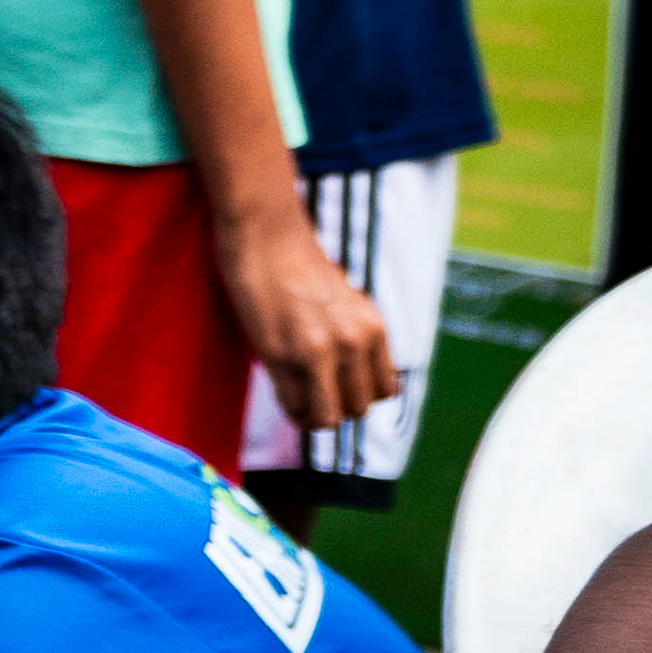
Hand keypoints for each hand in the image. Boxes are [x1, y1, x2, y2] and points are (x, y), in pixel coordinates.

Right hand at [210, 197, 392, 437]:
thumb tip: (351, 377)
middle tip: (313, 393)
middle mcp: (353, 343)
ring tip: (297, 399)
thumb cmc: (299, 264)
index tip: (338, 387)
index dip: (360, 395)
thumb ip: (355, 336)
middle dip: (336, 408)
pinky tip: (281, 389)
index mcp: (373, 328)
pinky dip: (289, 407)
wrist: (266, 234)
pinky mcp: (282, 354)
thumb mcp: (345, 301)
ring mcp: (319, 351)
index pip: (385, 391)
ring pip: (328, 419)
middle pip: (358, 410)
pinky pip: (293, 406)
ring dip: (312, 415)